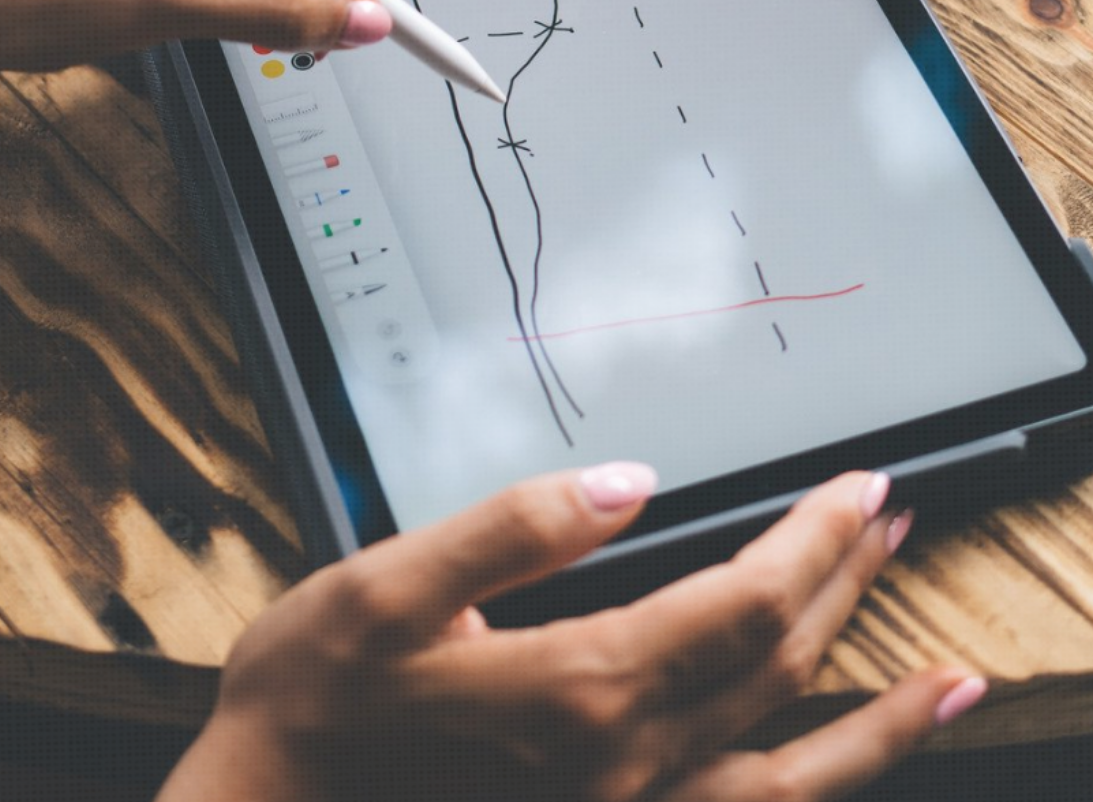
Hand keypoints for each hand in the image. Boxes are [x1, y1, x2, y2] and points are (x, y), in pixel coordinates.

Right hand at [159, 466, 983, 801]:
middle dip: (844, 582)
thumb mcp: (384, 588)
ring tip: (942, 659)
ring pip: (787, 748)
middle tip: (888, 519)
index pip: (739, 602)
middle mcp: (622, 761)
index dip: (810, 539)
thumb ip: (512, 529)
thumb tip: (627, 483)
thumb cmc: (313, 702)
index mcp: (576, 687)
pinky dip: (831, 779)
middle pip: (778, 663)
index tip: (856, 487)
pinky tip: (857, 754)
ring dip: (868, 688)